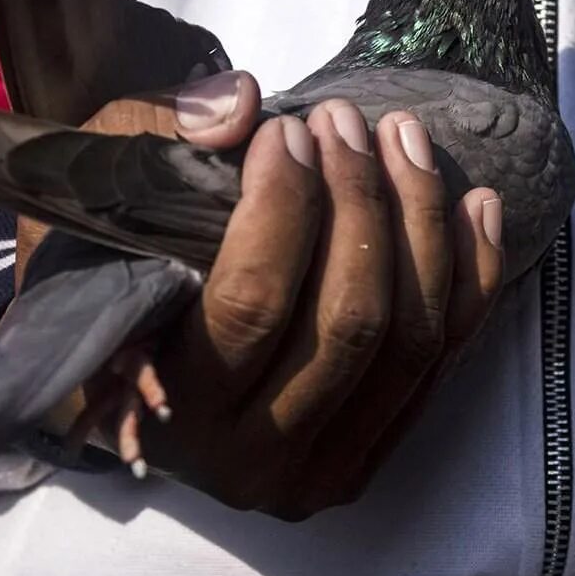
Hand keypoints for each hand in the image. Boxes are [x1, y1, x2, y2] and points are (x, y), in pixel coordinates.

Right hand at [22, 70, 506, 516]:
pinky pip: (444, 365)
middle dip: (362, 203)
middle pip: (348, 322)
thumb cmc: (101, 276)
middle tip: (347, 122)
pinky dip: (470, 279)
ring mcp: (320, 470)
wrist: (110, 378)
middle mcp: (249, 460)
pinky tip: (476, 202)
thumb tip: (241, 105)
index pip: (251, 302)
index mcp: (171, 409)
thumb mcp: (97, 201)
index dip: (285, 205)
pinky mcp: (370, 458)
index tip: (292, 129)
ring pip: (408, 343)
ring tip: (406, 138)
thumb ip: (157, 142)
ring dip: (422, 227)